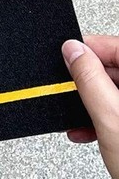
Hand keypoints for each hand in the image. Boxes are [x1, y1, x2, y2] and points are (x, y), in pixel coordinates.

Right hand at [63, 36, 118, 178]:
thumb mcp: (109, 117)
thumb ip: (89, 79)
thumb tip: (73, 51)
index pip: (117, 47)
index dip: (89, 50)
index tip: (66, 55)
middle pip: (116, 70)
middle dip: (88, 83)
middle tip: (68, 93)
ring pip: (117, 91)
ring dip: (93, 103)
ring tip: (78, 120)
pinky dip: (104, 117)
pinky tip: (90, 131)